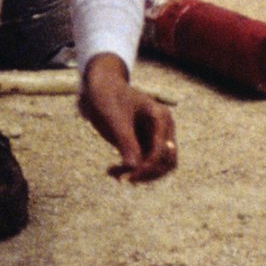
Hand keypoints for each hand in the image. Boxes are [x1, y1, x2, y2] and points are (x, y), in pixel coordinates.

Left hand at [78, 54, 177, 181]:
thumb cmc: (107, 97)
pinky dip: (132, 171)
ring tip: (115, 174)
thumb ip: (125, 142)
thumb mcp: (115, 119)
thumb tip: (134, 167)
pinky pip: (144, 165)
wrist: (98, 88)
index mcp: (161, 118)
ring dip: (141, 175)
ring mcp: (154, 137)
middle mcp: (162, 129)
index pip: (162, 150)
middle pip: (167, 162)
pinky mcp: (143, 144)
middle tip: (124, 178)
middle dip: (148, 173)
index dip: (148, 167)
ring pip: (158, 167)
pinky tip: (113, 171)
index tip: (129, 176)